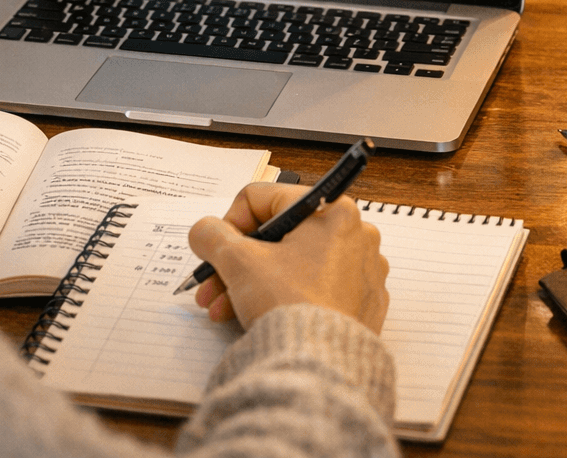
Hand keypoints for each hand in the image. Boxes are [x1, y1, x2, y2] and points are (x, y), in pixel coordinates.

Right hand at [186, 181, 388, 334]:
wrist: (321, 366)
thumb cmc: (289, 304)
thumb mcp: (238, 261)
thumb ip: (212, 236)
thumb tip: (204, 231)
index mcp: (332, 211)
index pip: (264, 199)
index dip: (230, 224)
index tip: (217, 250)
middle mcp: (356, 235)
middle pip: (277, 237)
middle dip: (237, 263)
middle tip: (212, 286)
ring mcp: (362, 271)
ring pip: (293, 264)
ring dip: (253, 282)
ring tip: (224, 309)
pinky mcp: (362, 303)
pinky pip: (315, 289)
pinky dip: (285, 297)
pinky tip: (258, 316)